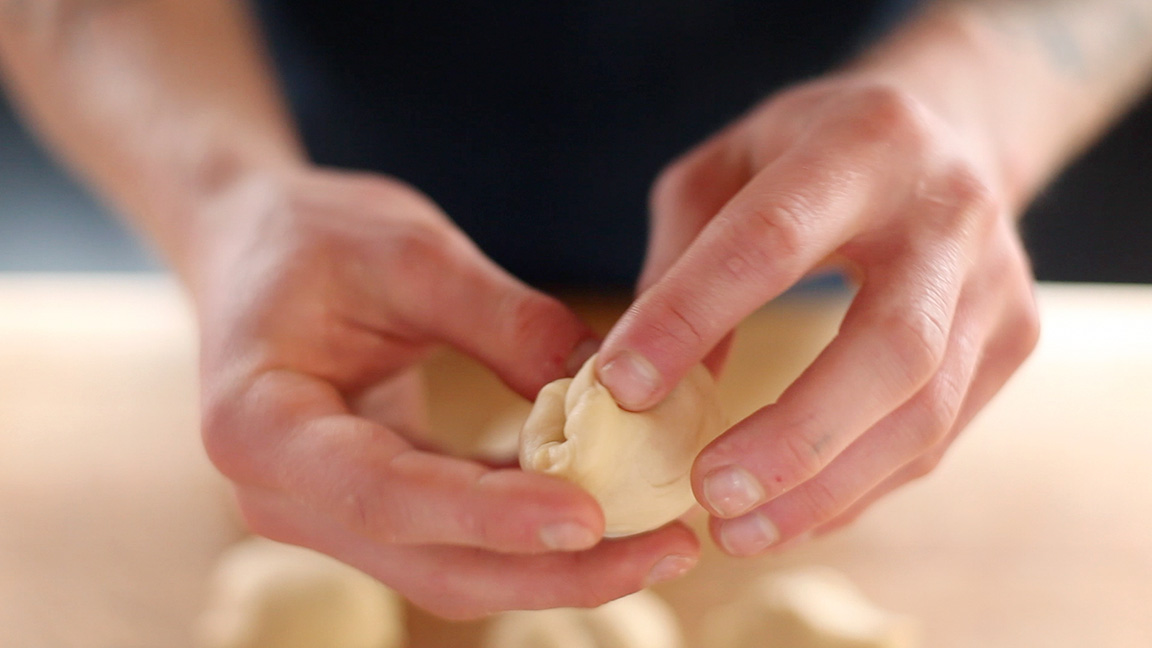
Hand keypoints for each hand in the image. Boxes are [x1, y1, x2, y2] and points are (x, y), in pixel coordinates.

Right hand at [192, 168, 699, 617]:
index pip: (384, 492)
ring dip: (555, 569)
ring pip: (451, 572)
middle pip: (429, 562)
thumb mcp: (411, 252)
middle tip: (666, 548)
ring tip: (660, 544)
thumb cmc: (316, 235)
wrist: (255, 245)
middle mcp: (279, 493)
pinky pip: (455, 543)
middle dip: (552, 569)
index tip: (591, 516)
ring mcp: (323, 512)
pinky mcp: (368, 509)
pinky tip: (608, 517)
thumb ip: (504, 321)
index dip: (489, 515)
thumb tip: (610, 391)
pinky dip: (530, 537)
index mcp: (258, 424)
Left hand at [595, 78, 1040, 555]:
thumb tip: (648, 390)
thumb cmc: (806, 153)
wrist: (949, 133)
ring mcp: (996, 283)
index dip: (693, 316)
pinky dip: (857, 489)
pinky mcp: (1014, 339)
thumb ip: (681, 263)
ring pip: (924, 411)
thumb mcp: (725, 168)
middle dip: (793, 435)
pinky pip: (937, 438)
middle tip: (707, 493)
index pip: (771, 240)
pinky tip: (791, 514)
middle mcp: (948, 213)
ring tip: (737, 532)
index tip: (621, 387)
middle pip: (890, 346)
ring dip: (826, 487)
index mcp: (863, 145)